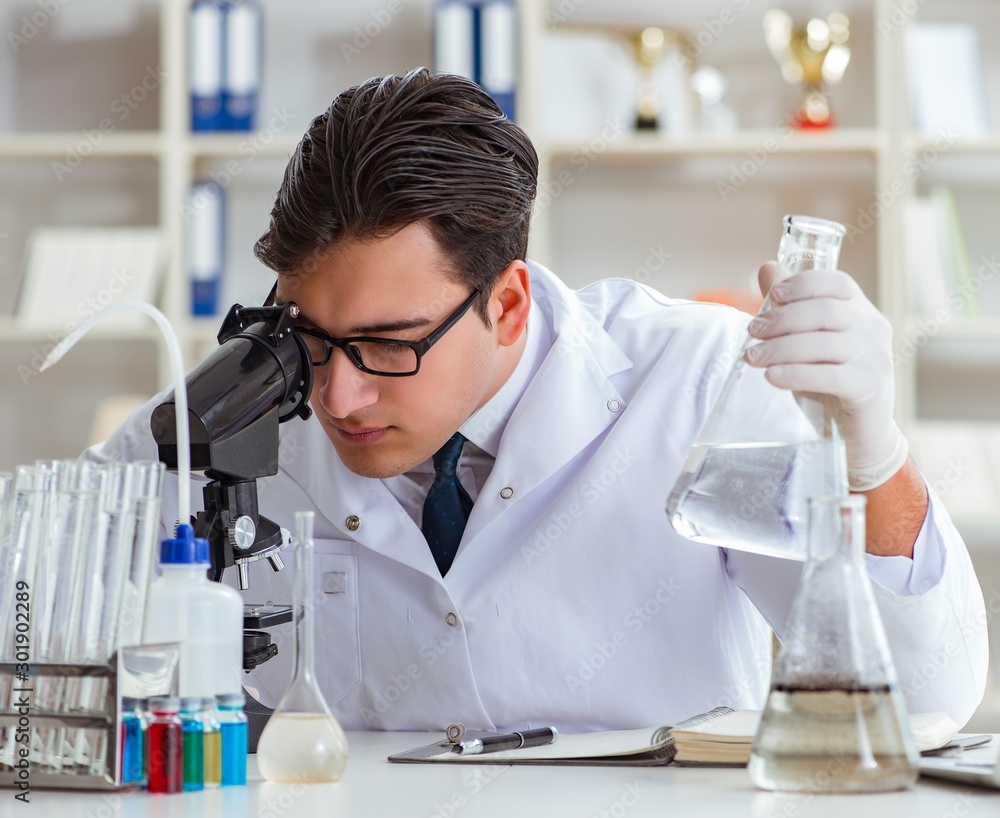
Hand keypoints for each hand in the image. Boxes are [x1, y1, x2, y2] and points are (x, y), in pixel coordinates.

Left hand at [745, 262, 906, 490]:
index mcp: (860, 310)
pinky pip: (830, 375)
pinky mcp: (870, 387)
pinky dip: (797, 374)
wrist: (857, 432)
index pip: (837, 283)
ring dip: (780, 349)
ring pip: (823, 343)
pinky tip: (772, 377)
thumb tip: (768, 267)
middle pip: (824, 311)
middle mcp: (873, 327)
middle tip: (752, 333)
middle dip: (781, 320)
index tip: (774, 296)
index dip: (804, 284)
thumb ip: (789, 306)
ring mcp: (876, 357)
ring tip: (752, 358)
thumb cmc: (828, 380)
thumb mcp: (807, 340)